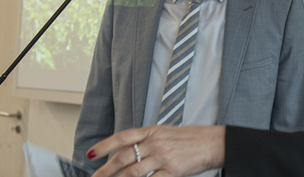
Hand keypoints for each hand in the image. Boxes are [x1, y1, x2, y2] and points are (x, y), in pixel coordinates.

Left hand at [88, 125, 225, 176]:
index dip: (104, 146)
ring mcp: (163, 157)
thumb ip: (148, 140)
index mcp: (152, 131)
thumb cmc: (191, 139)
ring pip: (133, 172)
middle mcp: (155, 142)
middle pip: (123, 158)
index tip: (90, 154)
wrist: (213, 143)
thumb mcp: (166, 133)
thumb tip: (129, 150)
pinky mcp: (172, 171)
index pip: (122, 137)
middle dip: (105, 171)